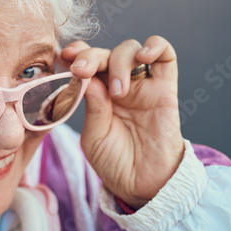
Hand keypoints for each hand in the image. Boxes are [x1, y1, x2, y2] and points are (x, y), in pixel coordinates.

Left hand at [60, 36, 183, 208]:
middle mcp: (117, 85)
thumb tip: (89, 77)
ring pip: (130, 50)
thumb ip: (92, 107)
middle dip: (91, 56)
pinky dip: (155, 46)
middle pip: (104, 53)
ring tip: (118, 92)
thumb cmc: (114, 162)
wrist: (143, 184)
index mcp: (96, 94)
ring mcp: (141, 86)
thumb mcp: (94, 136)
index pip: (86, 63)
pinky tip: (144, 56)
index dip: (76, 54)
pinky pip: (166, 56)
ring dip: (119, 61)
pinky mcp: (165, 89)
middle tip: (82, 70)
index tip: (65, 57)